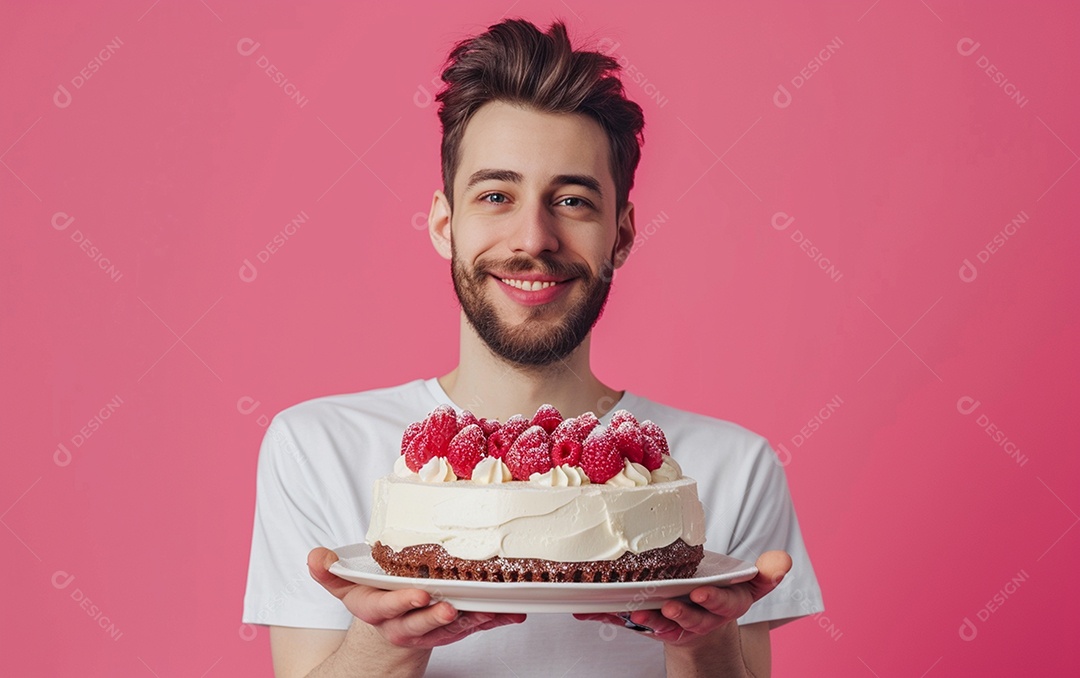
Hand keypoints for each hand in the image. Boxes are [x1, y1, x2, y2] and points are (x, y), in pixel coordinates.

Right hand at [307, 547, 525, 648]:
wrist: (389, 626)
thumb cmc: (372, 595)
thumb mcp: (345, 584)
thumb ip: (330, 570)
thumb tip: (317, 557)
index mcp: (378, 610)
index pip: (387, 608)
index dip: (403, 602)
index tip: (418, 593)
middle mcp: (404, 624)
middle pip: (420, 624)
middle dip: (435, 617)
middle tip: (450, 608)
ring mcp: (431, 629)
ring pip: (452, 628)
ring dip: (472, 619)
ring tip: (490, 609)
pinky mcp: (454, 628)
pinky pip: (475, 625)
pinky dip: (494, 619)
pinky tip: (512, 611)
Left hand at [573, 550, 791, 645]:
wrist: (699, 611)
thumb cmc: (720, 588)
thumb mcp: (746, 582)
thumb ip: (766, 573)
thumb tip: (783, 561)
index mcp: (723, 604)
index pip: (722, 603)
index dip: (712, 600)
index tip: (701, 592)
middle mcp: (698, 616)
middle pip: (690, 617)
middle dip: (680, 613)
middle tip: (669, 606)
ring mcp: (671, 621)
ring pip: (658, 622)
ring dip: (645, 618)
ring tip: (631, 612)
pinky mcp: (645, 621)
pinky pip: (625, 619)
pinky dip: (607, 615)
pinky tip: (587, 609)